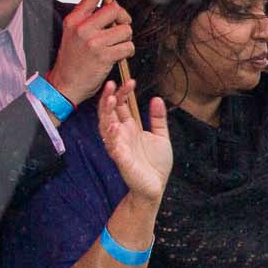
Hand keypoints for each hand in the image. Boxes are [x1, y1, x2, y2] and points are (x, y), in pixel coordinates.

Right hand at [49, 0, 135, 105]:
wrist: (64, 85)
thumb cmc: (73, 59)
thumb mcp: (73, 34)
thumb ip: (88, 20)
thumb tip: (111, 8)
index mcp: (74, 19)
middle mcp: (82, 27)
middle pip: (116, 9)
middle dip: (123, 20)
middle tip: (118, 31)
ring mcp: (92, 41)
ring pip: (125, 29)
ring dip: (125, 40)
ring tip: (113, 49)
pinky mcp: (103, 55)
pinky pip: (128, 46)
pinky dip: (127, 52)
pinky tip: (116, 58)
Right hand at [97, 80, 170, 202]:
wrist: (155, 186)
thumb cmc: (155, 164)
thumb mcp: (161, 136)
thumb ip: (158, 118)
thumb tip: (156, 98)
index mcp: (129, 127)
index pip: (120, 106)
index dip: (123, 93)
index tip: (131, 81)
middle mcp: (120, 134)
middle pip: (109, 112)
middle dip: (109, 98)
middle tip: (112, 84)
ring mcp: (118, 146)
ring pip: (105, 126)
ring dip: (105, 113)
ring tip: (109, 99)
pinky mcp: (121, 159)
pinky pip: (113, 147)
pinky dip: (112, 137)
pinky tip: (114, 127)